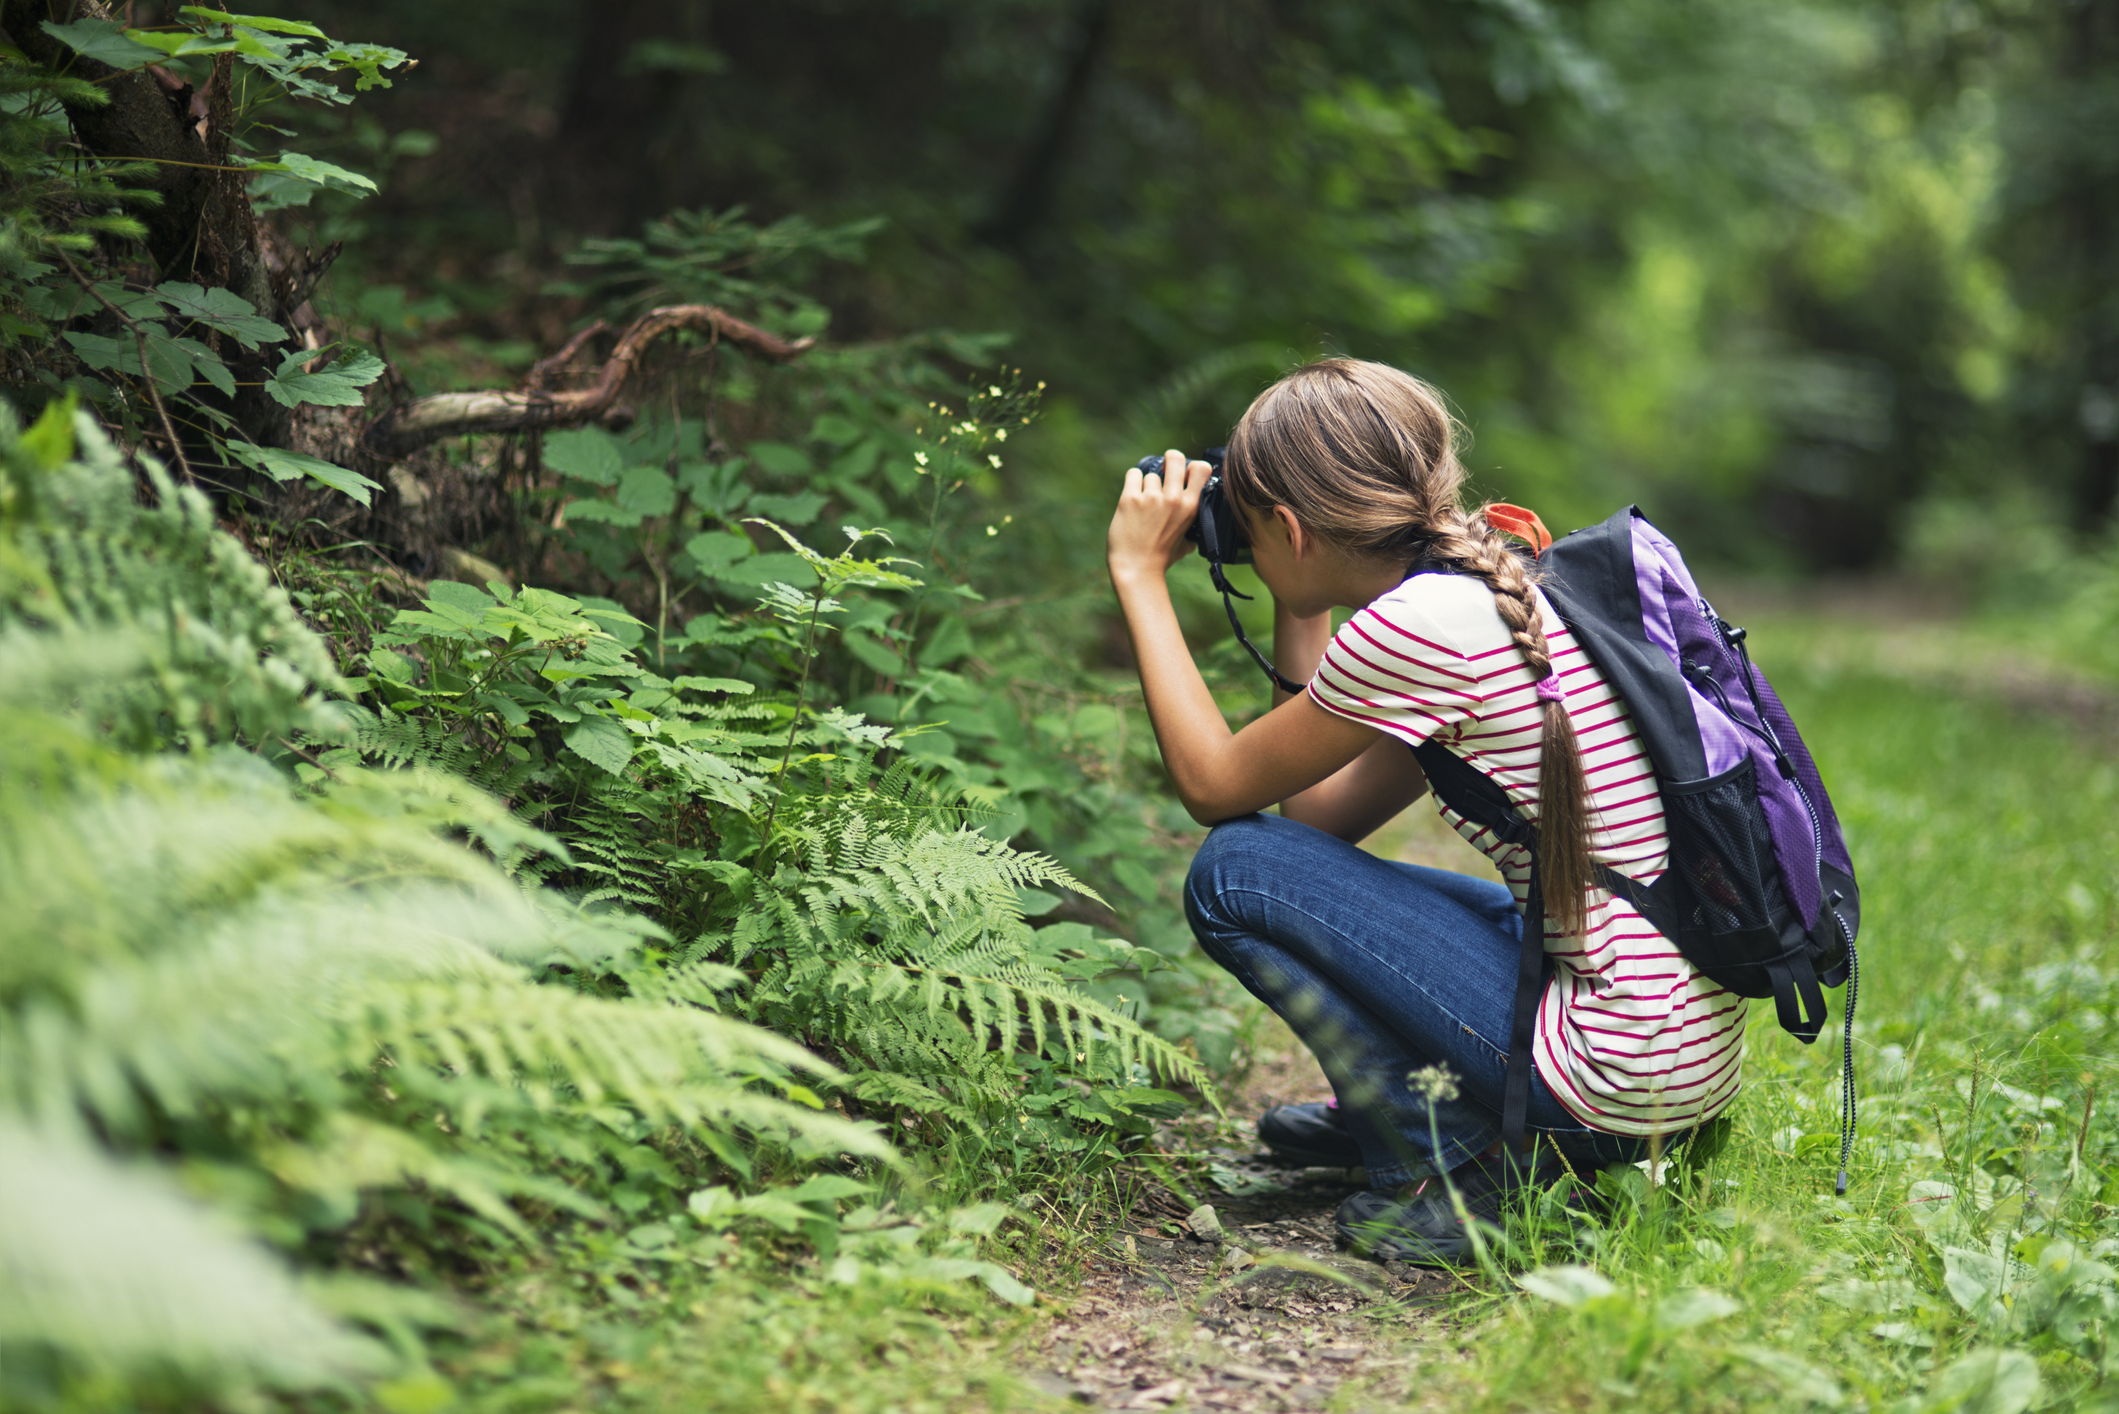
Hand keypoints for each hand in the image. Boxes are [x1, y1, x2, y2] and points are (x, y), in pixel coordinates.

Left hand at [1108, 449, 1209, 584]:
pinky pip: (1133, 475)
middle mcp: (1173, 499)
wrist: (1137, 570)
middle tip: (1164, 471)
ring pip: (1150, 474)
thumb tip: (1195, 514)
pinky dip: (1133, 483)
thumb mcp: (1188, 541)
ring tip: (1144, 505)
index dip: (1191, 467)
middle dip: (1169, 460)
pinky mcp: (1130, 499)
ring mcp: (1151, 498)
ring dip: (1146, 485)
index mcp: (1190, 507)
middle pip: (1175, 457)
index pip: (1200, 468)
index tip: (1184, 475)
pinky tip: (1132, 497)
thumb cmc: (1162, 557)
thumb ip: (1193, 525)